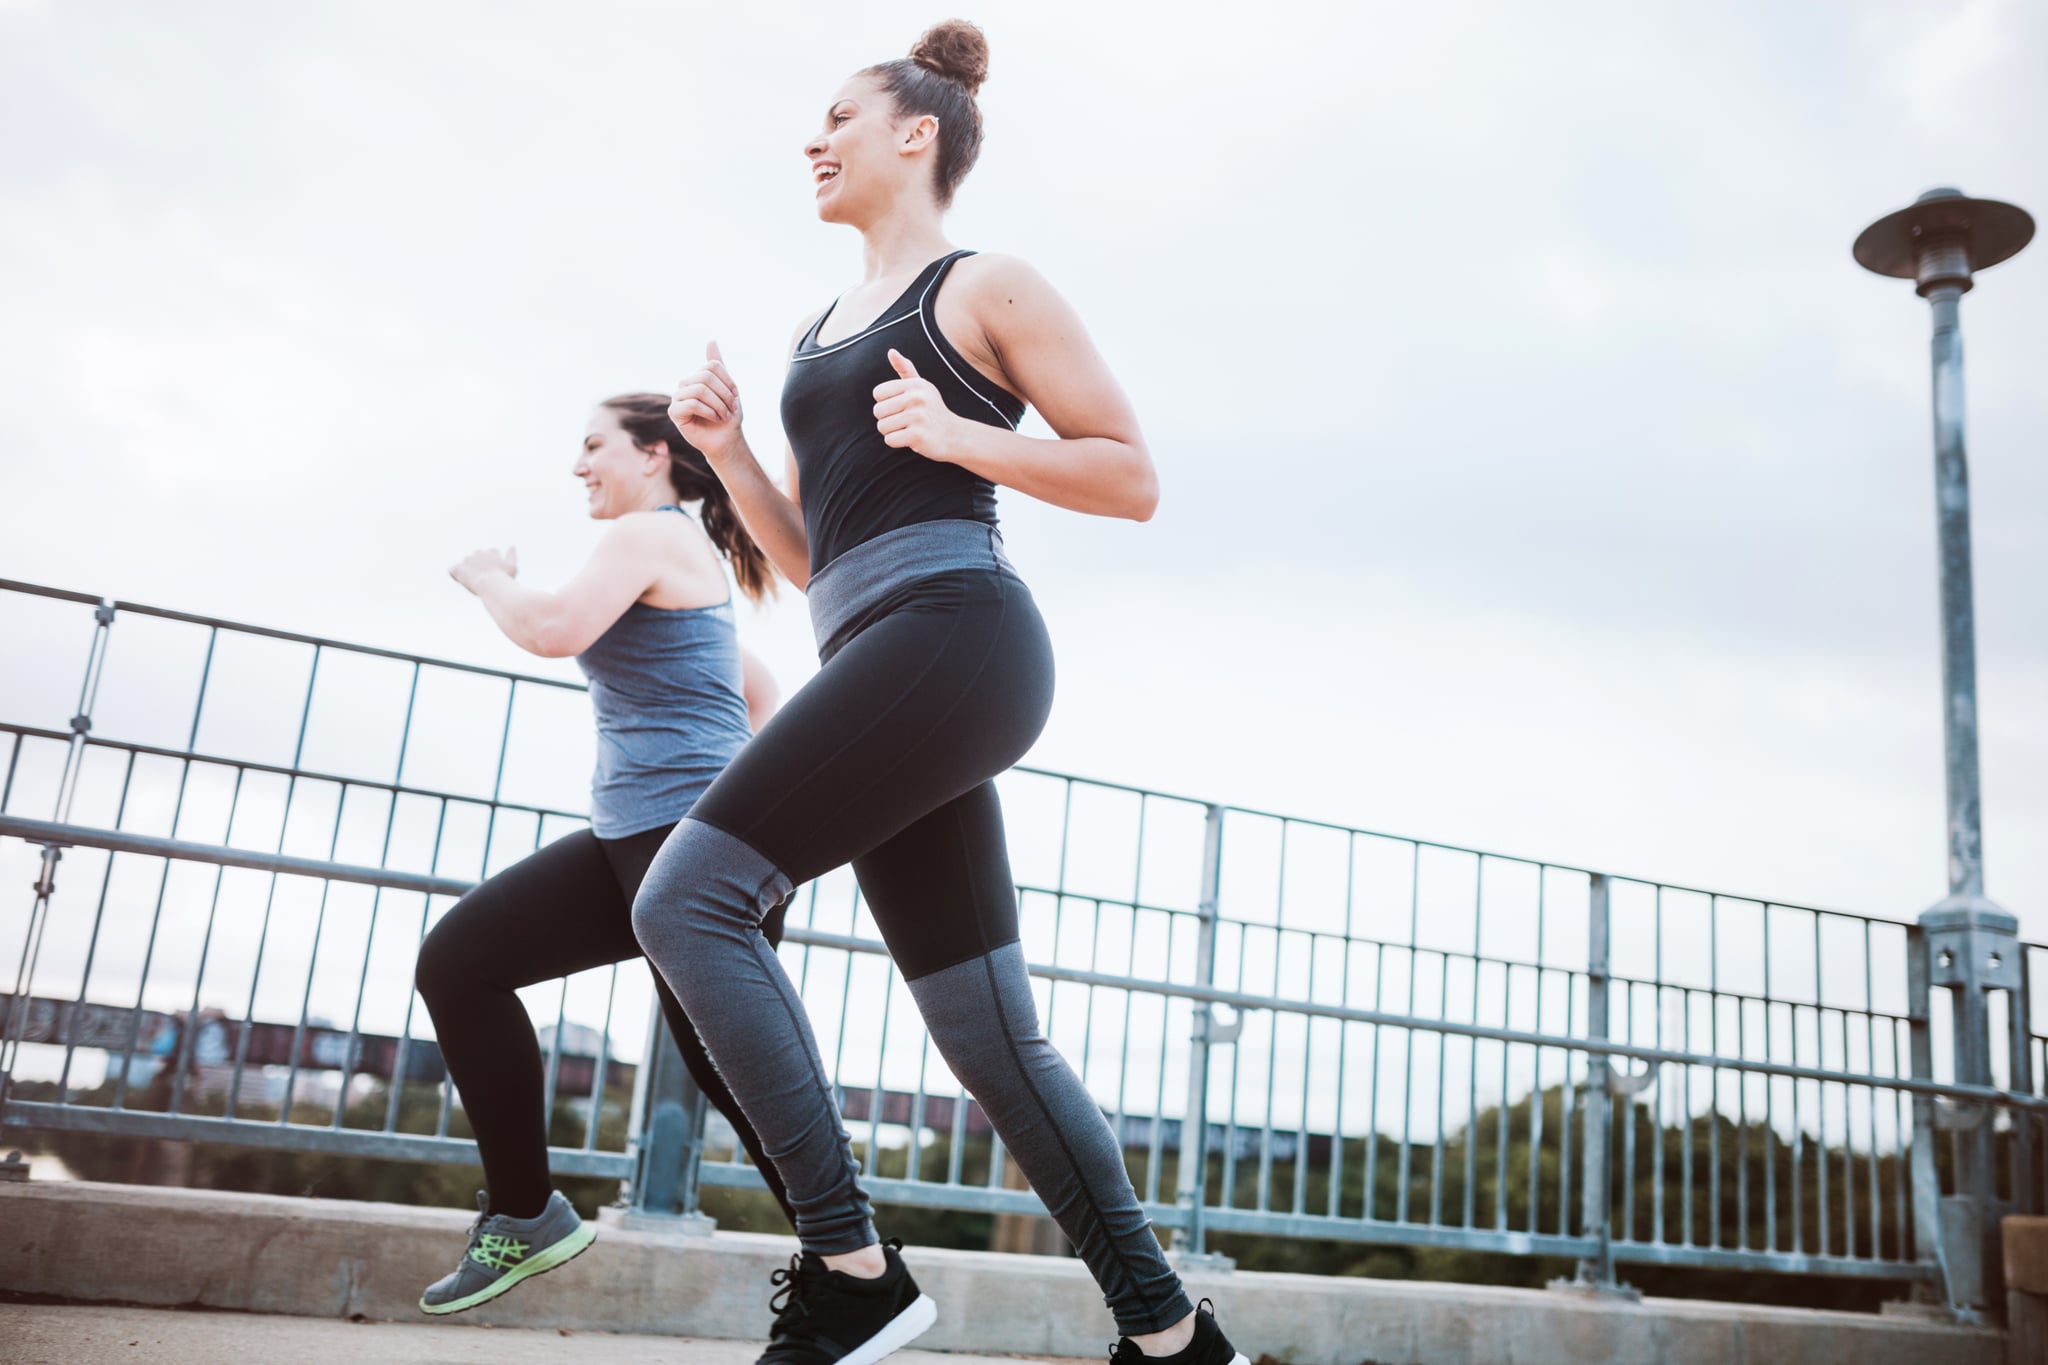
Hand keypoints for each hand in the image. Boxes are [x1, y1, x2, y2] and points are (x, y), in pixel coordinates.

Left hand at [450, 546, 515, 592]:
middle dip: (480, 562)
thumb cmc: (504, 577)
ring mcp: (468, 561)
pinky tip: (460, 579)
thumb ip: (511, 555)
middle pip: (478, 554)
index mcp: (491, 552)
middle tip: (484, 575)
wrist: (491, 584)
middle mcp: (479, 554)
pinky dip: (454, 573)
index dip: (493, 560)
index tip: (496, 569)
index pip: (492, 551)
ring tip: (473, 580)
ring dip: (468, 568)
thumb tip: (512, 546)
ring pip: (466, 562)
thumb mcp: (513, 566)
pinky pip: (452, 570)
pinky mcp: (459, 569)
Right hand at [670, 341, 743, 459]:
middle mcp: (684, 384)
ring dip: (718, 405)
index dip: (728, 381)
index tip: (735, 396)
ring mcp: (677, 397)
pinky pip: (691, 403)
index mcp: (697, 377)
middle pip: (706, 377)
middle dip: (724, 394)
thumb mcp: (728, 388)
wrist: (726, 440)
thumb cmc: (727, 416)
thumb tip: (711, 340)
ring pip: (700, 390)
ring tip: (724, 415)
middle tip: (731, 409)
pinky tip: (714, 419)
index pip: (712, 366)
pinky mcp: (674, 412)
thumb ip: (718, 366)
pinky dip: (709, 411)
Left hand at [872, 349, 966, 462]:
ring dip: (892, 432)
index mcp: (915, 385)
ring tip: (910, 429)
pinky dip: (897, 442)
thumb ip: (905, 369)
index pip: (878, 393)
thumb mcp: (921, 387)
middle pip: (878, 411)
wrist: (954, 436)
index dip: (886, 403)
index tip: (902, 407)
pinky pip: (890, 440)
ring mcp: (918, 417)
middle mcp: (917, 398)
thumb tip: (891, 351)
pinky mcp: (918, 436)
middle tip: (907, 421)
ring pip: (882, 426)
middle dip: (888, 420)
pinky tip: (912, 439)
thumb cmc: (932, 410)